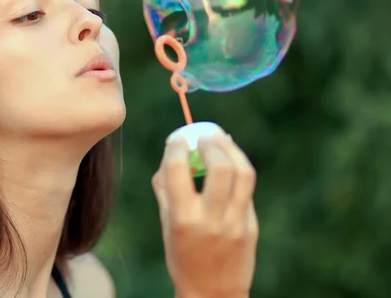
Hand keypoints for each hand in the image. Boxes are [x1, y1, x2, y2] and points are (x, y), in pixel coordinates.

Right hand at [151, 122, 258, 297]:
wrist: (213, 293)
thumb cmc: (182, 256)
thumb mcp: (167, 224)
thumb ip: (165, 189)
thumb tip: (170, 153)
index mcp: (183, 218)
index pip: (178, 170)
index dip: (177, 147)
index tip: (177, 139)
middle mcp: (211, 219)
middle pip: (219, 167)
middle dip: (210, 143)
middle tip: (202, 135)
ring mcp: (235, 223)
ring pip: (242, 173)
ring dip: (230, 148)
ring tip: (220, 139)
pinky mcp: (251, 225)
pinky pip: (247, 188)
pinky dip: (239, 166)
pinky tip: (231, 157)